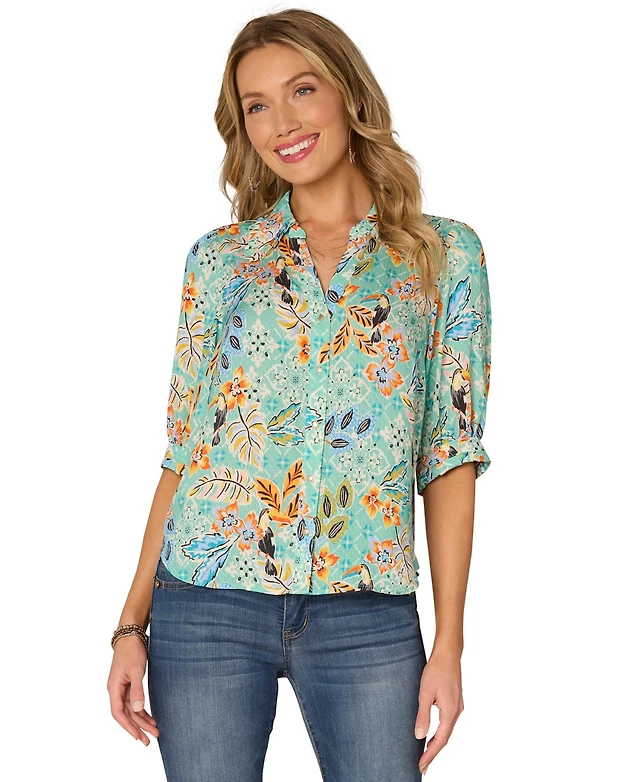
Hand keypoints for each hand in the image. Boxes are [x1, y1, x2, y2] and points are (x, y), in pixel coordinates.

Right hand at [107, 635, 159, 745]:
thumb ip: (137, 690)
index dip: (128, 726)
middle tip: (150, 740)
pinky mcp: (130, 684)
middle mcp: (116, 690)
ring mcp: (123, 688)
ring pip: (132, 709)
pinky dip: (142, 710)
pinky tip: (150, 717)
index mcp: (114, 688)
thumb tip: (138, 709)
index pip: (119, 713)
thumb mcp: (136, 670)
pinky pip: (135, 702)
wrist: (131, 635)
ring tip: (154, 731)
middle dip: (138, 727)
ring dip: (142, 720)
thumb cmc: (131, 651)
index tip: (138, 737)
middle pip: (127, 714)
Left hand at [414, 649, 463, 774]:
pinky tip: (433, 734)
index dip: (430, 754)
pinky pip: (448, 722)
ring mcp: (458, 706)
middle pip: (445, 738)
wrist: (448, 654)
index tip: (422, 765)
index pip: (440, 740)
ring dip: (437, 743)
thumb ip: (423, 715)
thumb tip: (420, 736)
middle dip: (433, 752)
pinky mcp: (455, 702)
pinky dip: (440, 732)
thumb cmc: (436, 670)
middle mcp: (457, 711)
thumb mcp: (425, 693)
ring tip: (425, 753)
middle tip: (422, 765)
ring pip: (447, 731)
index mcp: (450, 711)